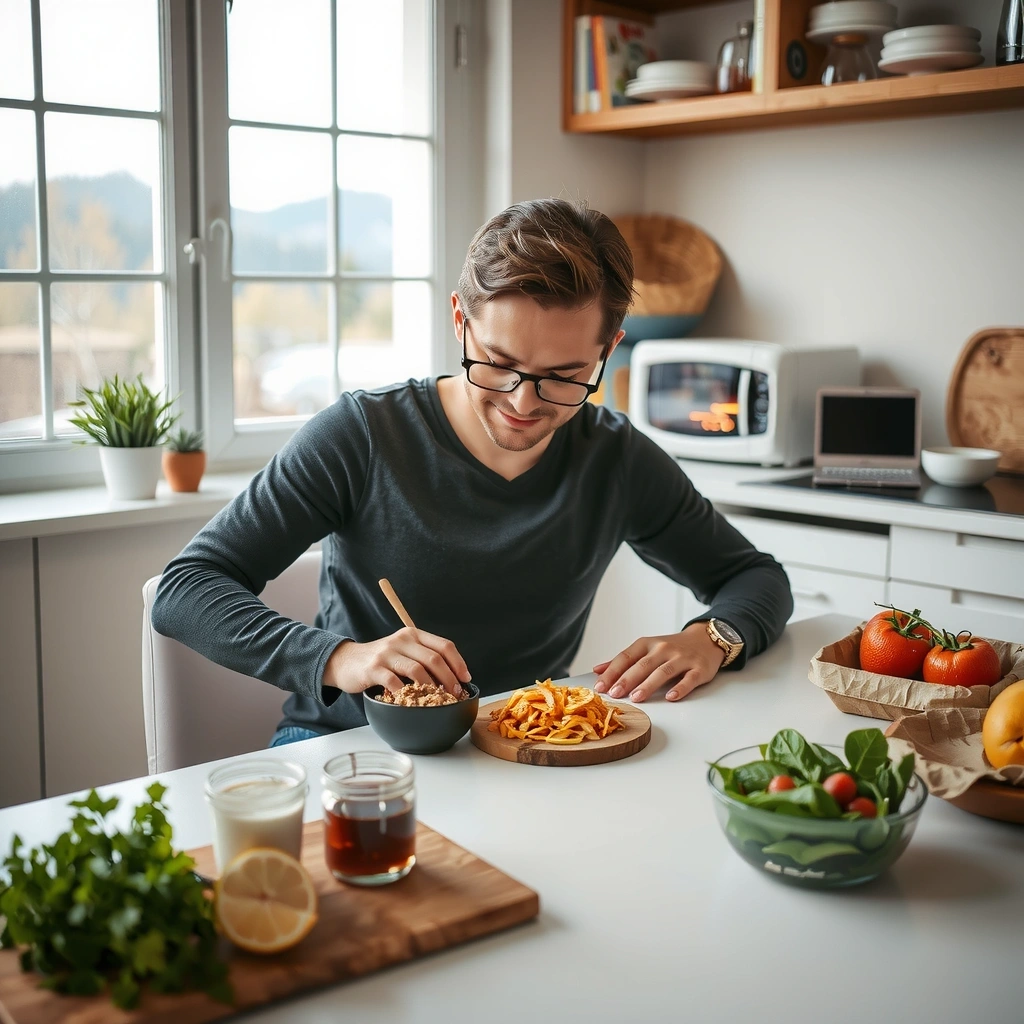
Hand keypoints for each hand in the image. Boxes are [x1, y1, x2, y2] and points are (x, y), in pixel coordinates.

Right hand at [323, 627, 470, 696]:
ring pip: (417, 670)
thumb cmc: (380, 661)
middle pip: (434, 658)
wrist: (346, 661)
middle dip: (449, 679)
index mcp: (413, 634)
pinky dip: (406, 695)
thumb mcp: (403, 651)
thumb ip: (423, 658)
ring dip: (431, 688)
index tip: (466, 678)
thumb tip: (452, 679)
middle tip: (454, 694)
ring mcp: (387, 653)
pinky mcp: (373, 668)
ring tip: (437, 700)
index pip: (444, 645)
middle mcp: (402, 640)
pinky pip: (394, 683)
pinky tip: (411, 703)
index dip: (458, 663)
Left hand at [592, 622, 725, 703]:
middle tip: (614, 693)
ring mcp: (682, 658)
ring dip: (648, 685)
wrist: (706, 639)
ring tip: (636, 697)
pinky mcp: (699, 669)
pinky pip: (689, 679)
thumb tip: (598, 670)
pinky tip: (670, 697)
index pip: (626, 657)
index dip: (612, 671)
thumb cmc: (672, 647)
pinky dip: (680, 688)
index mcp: (648, 643)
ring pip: (663, 672)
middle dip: (626, 679)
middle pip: (642, 665)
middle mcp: (664, 649)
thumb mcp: (647, 648)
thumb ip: (624, 660)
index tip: (600, 685)